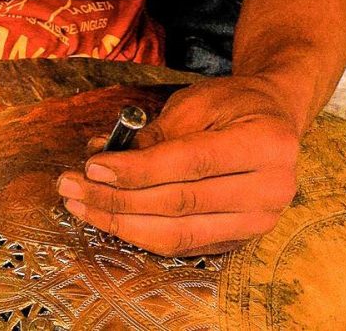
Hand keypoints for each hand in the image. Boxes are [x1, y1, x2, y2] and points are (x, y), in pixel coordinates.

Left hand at [57, 77, 300, 256]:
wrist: (273, 122)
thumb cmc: (233, 105)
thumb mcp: (198, 102)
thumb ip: (156, 133)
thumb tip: (104, 160)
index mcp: (267, 144)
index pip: (190, 164)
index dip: (136, 169)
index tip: (92, 167)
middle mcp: (270, 190)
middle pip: (179, 204)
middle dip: (116, 198)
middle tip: (71, 186)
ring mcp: (257, 222)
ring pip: (176, 234)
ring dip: (119, 222)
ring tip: (79, 204)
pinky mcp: (237, 240)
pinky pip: (179, 245)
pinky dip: (138, 233)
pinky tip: (106, 217)